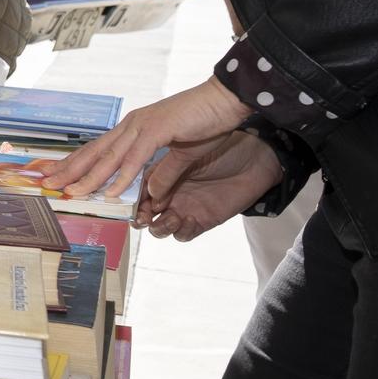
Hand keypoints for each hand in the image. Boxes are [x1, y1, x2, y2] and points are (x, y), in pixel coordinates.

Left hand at [40, 77, 250, 199]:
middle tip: (48, 184)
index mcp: (133, 128)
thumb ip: (162, 172)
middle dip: (70, 169)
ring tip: (71, 192)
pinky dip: (123, 175)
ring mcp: (143, 126)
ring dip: (89, 177)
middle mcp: (131, 125)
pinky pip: (136, 157)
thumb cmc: (204, 122)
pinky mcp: (159, 129)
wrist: (225, 100)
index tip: (56, 175)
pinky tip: (110, 190)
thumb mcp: (180, 153)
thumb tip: (149, 193)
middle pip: (95, 152)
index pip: (98, 148)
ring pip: (110, 156)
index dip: (75, 163)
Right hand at [135, 132, 284, 241]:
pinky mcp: (203, 219)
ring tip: (167, 218)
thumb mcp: (188, 151)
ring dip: (159, 227)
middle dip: (139, 217)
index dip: (126, 196)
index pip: (135, 188)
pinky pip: (184, 234)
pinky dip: (181, 231)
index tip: (121, 202)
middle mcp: (169, 192)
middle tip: (141, 218)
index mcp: (160, 172)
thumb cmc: (220, 144)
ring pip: (160, 227)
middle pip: (144, 212)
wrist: (256, 154)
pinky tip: (186, 220)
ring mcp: (185, 207)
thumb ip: (167, 170)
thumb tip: (148, 191)